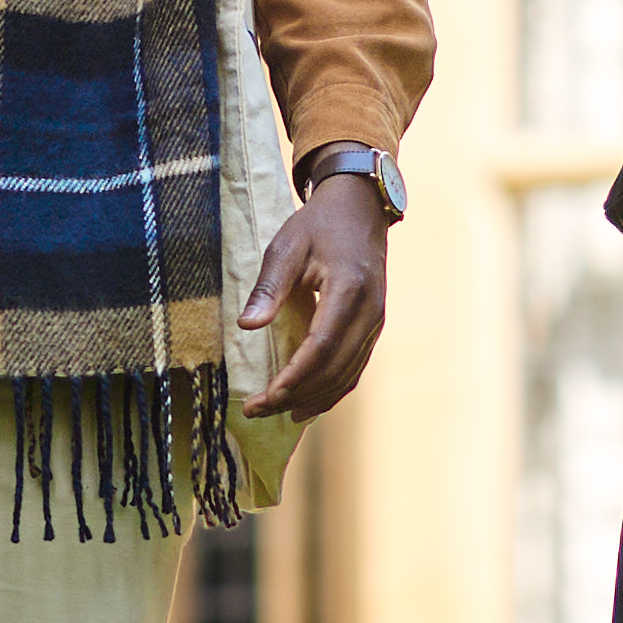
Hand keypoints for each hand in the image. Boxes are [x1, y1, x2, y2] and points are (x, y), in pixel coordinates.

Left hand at [239, 160, 393, 419]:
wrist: (361, 209)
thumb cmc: (319, 224)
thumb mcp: (286, 246)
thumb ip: (268, 286)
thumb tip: (247, 326)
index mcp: (349, 289)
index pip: (321, 346)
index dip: (294, 377)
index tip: (265, 397)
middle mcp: (369, 312)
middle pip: (334, 369)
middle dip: (296, 396)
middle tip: (258, 410)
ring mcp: (376, 322)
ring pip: (347, 375)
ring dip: (314, 399)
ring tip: (278, 413)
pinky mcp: (374, 327)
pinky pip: (355, 368)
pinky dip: (332, 390)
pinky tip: (308, 402)